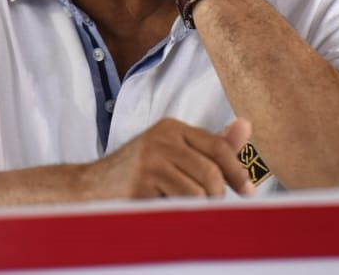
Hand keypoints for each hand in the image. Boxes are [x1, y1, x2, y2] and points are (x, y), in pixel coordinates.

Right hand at [78, 117, 255, 198]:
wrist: (91, 187)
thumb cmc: (138, 172)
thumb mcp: (174, 151)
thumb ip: (210, 143)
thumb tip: (247, 125)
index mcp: (171, 128)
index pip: (218, 147)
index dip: (237, 171)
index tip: (247, 192)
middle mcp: (161, 138)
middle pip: (211, 173)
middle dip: (216, 196)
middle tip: (208, 207)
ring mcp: (149, 160)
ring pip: (198, 192)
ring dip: (196, 208)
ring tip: (181, 207)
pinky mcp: (140, 184)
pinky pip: (178, 205)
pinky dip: (178, 213)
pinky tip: (163, 209)